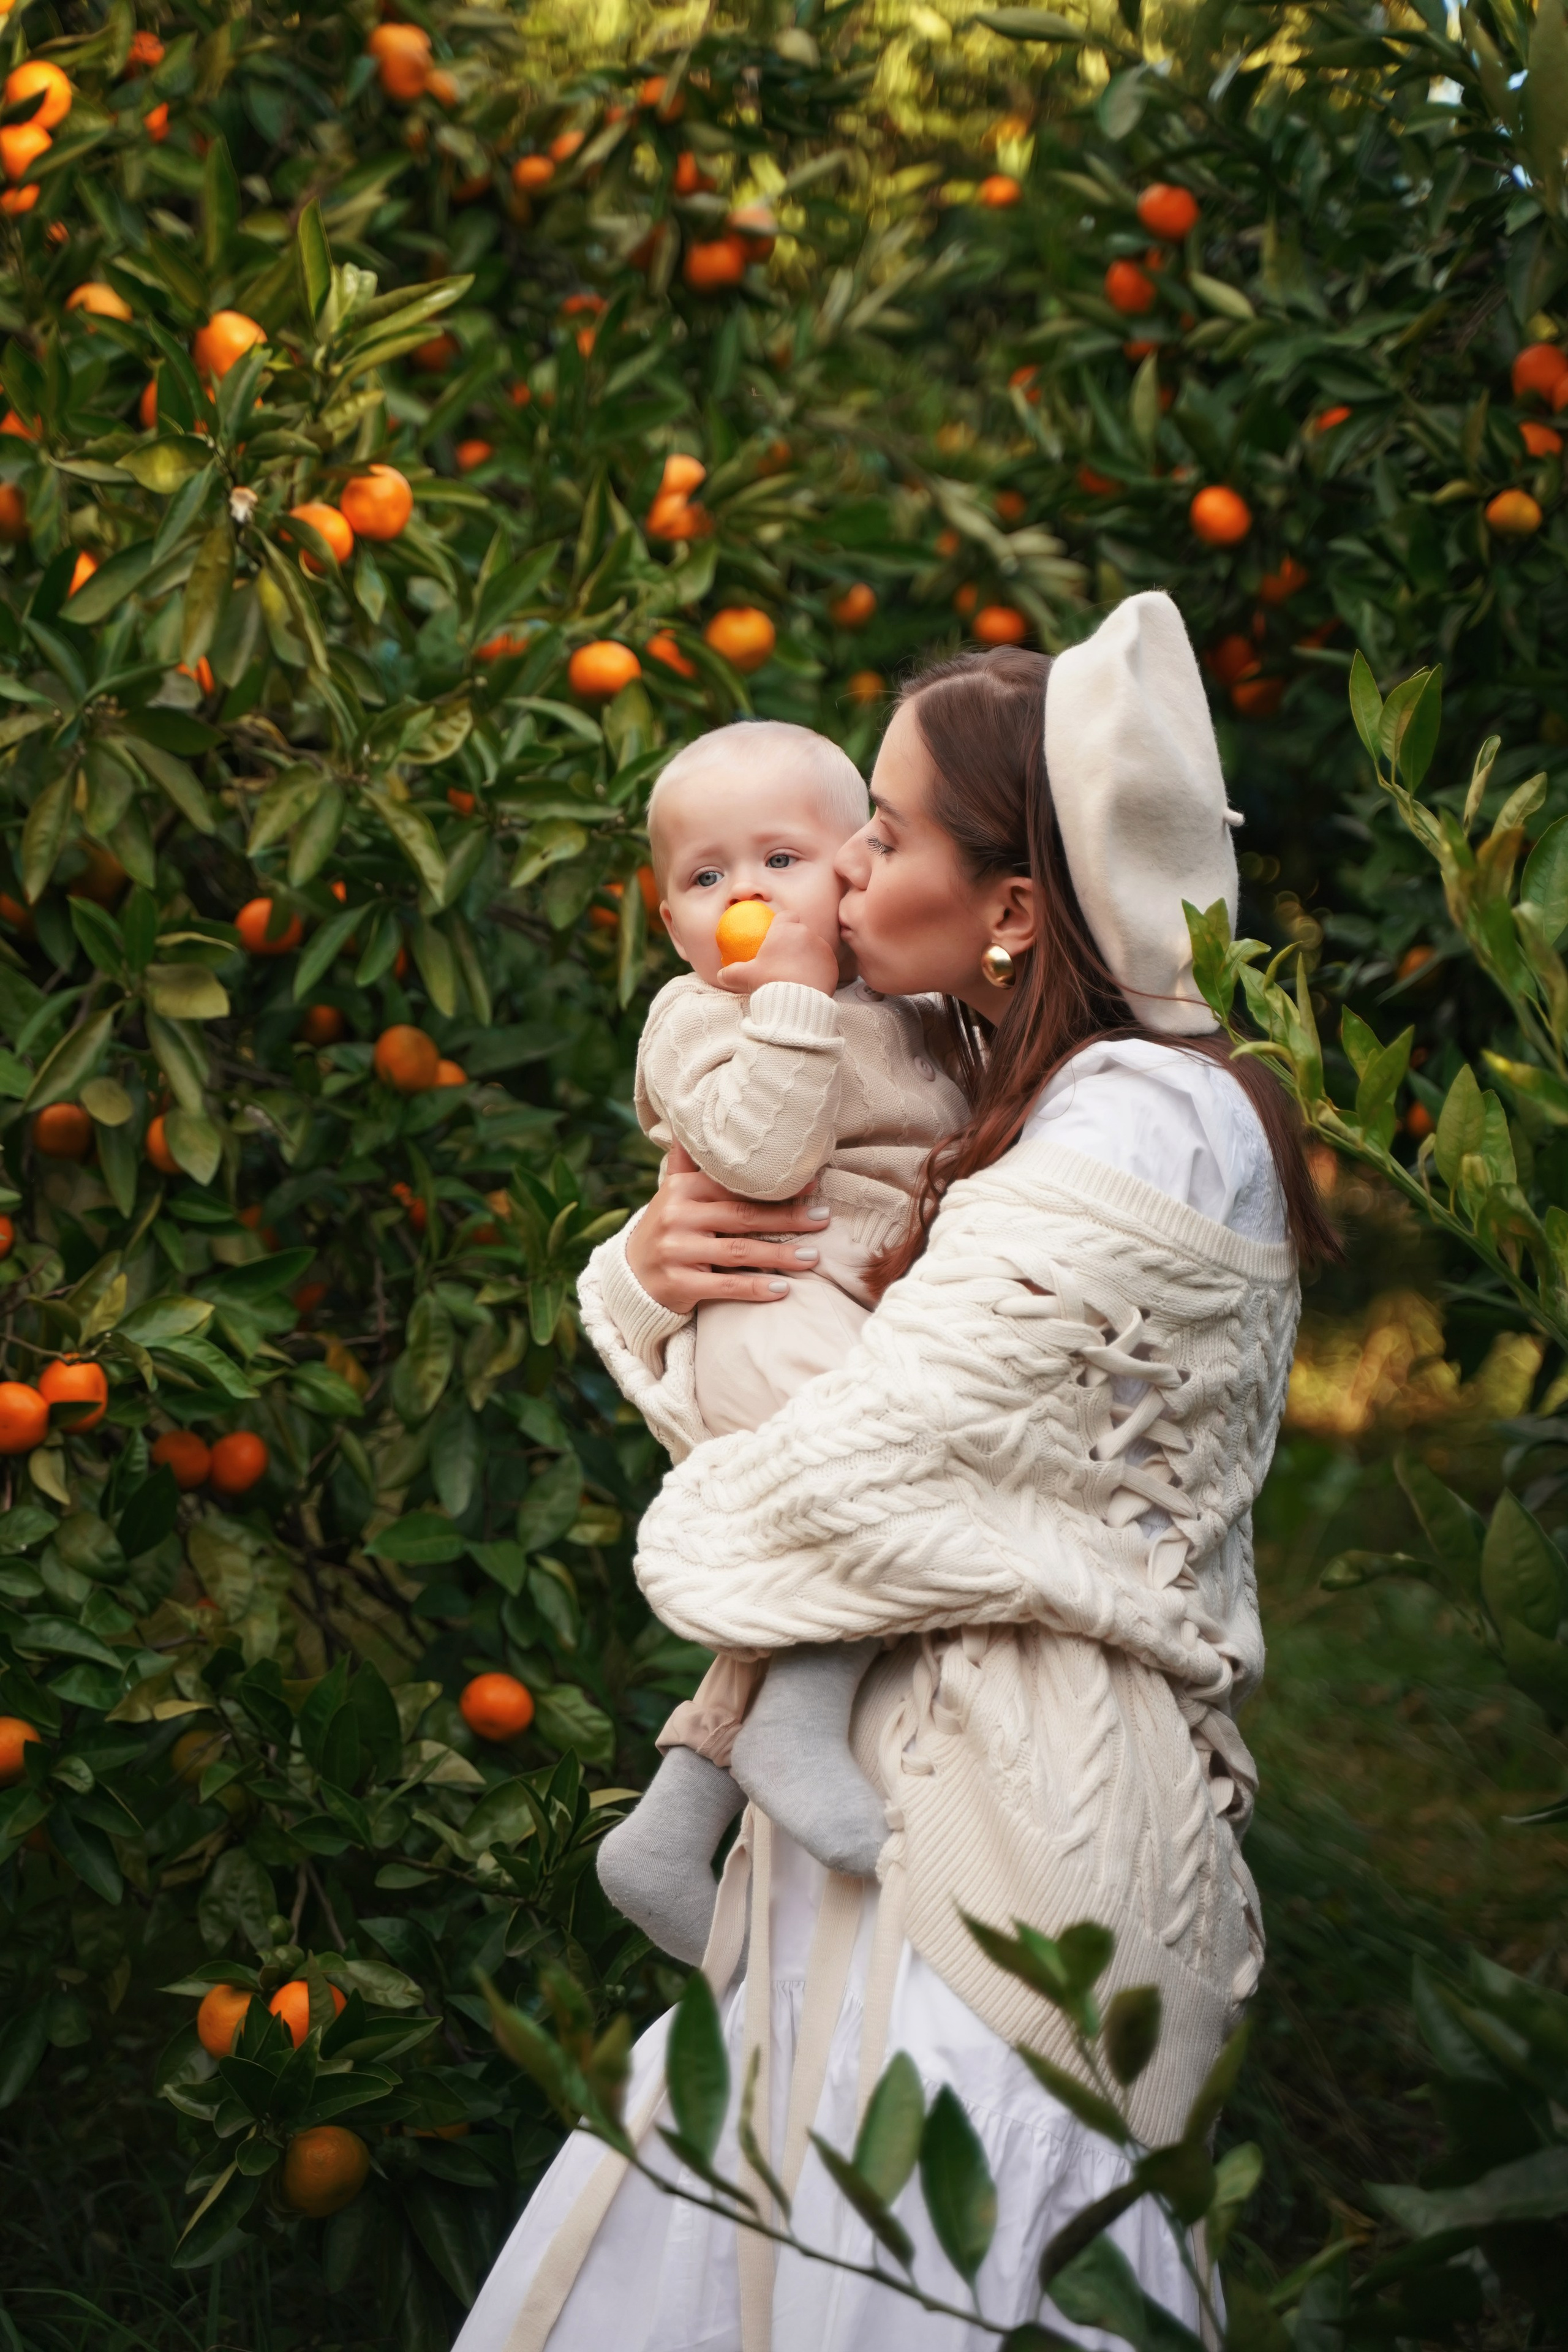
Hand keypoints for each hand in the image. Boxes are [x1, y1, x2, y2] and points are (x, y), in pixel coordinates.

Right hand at [625, 1143, 830, 1314]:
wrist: (630, 1277)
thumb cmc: (666, 1229)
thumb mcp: (673, 1192)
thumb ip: (688, 1162)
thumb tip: (695, 1123)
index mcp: (681, 1189)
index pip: (734, 1186)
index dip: (774, 1187)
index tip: (811, 1184)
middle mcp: (677, 1216)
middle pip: (743, 1216)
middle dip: (788, 1218)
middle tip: (823, 1218)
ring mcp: (677, 1251)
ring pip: (739, 1252)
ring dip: (780, 1255)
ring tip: (812, 1256)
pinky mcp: (679, 1284)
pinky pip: (726, 1286)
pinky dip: (756, 1288)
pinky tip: (782, 1289)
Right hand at [715, 911, 839, 997]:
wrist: (797, 1001)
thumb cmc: (769, 982)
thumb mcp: (745, 977)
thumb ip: (731, 973)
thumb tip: (721, 975)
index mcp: (784, 929)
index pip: (787, 916)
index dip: (782, 923)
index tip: (777, 936)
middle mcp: (806, 933)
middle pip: (800, 931)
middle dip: (794, 941)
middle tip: (784, 959)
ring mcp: (822, 947)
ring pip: (813, 946)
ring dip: (807, 954)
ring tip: (796, 972)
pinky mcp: (833, 962)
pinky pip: (824, 961)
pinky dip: (817, 967)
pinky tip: (808, 981)